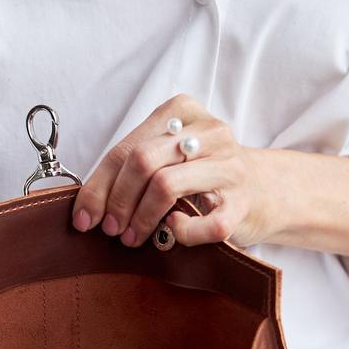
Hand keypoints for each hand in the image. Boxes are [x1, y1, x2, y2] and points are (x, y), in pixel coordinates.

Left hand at [71, 93, 275, 248]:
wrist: (264, 191)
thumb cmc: (203, 176)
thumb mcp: (167, 158)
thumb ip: (130, 169)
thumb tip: (86, 208)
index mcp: (183, 111)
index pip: (126, 149)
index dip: (98, 187)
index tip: (84, 218)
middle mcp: (208, 132)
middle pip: (142, 162)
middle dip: (117, 201)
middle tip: (110, 229)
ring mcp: (229, 166)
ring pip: (166, 186)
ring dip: (141, 218)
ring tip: (132, 237)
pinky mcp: (243, 202)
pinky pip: (205, 224)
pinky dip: (182, 232)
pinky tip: (173, 230)